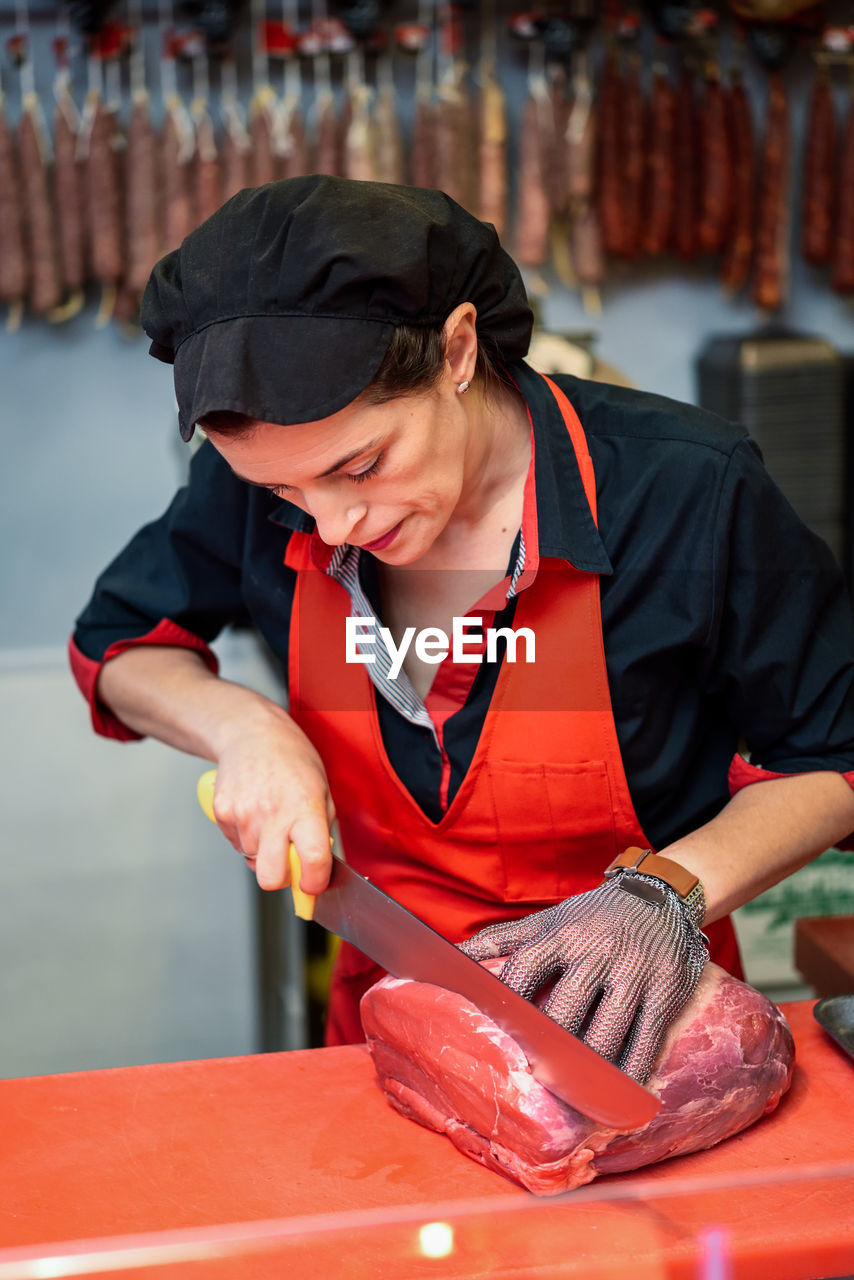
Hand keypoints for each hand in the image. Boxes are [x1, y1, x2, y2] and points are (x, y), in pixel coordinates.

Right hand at [210, 705, 335, 893]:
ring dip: (263, 849)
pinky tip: (253, 809)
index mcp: (305, 808)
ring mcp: (243, 814)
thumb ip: (322, 830)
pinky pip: (236, 843)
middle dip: (280, 878)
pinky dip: (245, 835)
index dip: (314, 883)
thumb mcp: (321, 790)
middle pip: (270, 878)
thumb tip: (319, 868)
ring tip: (269, 818)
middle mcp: (273, 813)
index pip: (312, 860)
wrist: (251, 733)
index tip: (313, 884)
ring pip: (252, 860)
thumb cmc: (292, 760)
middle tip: (287, 862)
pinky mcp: (222, 813)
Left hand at [460, 873, 708, 1082]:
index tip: (494, 1037)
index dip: (507, 1005)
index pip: (524, 970)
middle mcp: (596, 953)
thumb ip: (499, 941)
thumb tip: (451, 958)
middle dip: (547, 1049)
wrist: (658, 896)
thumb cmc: (589, 917)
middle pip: (566, 1010)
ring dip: (587, 1071)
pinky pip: (647, 1041)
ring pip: (607, 1032)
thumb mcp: (545, 921)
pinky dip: (631, 1072)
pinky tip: (617, 1094)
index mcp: (560, 935)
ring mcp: (633, 973)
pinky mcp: (665, 992)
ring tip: (570, 1099)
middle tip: (530, 1083)